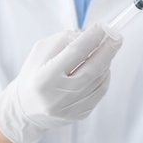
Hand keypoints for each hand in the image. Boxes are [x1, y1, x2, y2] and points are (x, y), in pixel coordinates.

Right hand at [0, 23, 122, 142]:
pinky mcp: (80, 115)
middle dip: (108, 50)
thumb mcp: (41, 51)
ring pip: (99, 80)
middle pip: (93, 69)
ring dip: (106, 62)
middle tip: (117, 36)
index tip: (103, 26)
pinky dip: (104, 77)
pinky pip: (100, 92)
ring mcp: (70, 109)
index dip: (92, 38)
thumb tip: (92, 35)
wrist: (25, 109)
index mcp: (44, 78)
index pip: (74, 53)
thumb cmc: (33, 75)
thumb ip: (65, 40)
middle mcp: (58, 96)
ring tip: (105, 50)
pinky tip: (102, 68)